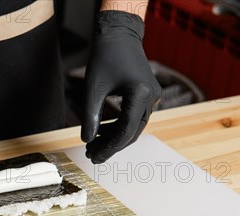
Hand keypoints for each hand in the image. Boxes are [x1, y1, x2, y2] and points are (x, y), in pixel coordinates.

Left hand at [82, 11, 160, 163]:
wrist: (119, 34)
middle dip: (111, 145)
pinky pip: (135, 117)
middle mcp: (152, 97)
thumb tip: (86, 140)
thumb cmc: (105, 56)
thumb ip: (90, 116)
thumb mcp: (93, 88)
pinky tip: (102, 131)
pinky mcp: (148, 95)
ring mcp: (153, 96)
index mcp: (141, 94)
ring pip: (134, 126)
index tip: (94, 156)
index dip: (109, 147)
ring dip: (114, 137)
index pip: (126, 131)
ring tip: (93, 144)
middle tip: (92, 155)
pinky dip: (119, 126)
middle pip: (132, 132)